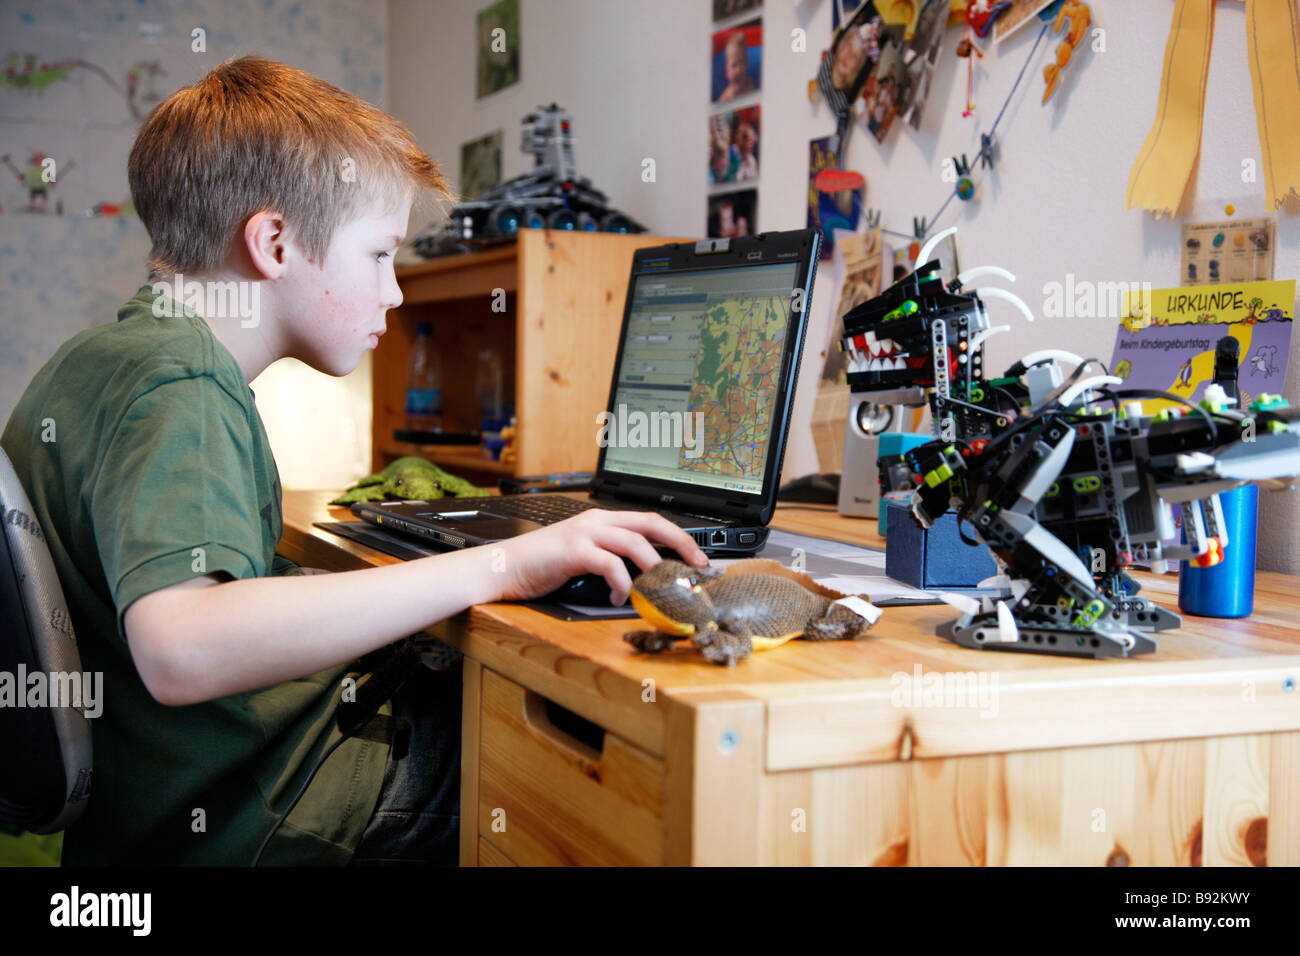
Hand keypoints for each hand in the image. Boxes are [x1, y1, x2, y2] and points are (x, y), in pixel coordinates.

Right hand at [490, 509, 708, 605]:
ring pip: (634, 542)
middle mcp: (596, 521)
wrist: (501, 567)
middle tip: (697, 566)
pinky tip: (618, 597)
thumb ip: (611, 562)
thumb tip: (644, 583)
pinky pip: (609, 563)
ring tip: (660, 587)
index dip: (678, 536)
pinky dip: (621, 582)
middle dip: (680, 543)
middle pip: (651, 523)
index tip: (696, 557)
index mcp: (602, 520)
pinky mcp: (572, 550)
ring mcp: (584, 532)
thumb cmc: (540, 566)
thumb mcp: (583, 559)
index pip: (650, 520)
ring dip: (652, 567)